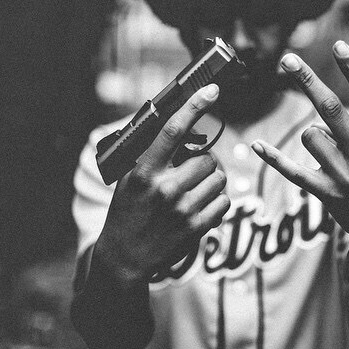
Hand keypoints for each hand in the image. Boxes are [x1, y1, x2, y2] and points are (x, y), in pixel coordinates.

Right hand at [94, 84, 230, 287]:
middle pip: (208, 158)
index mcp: (144, 172)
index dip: (194, 106)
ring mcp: (182, 210)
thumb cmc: (126, 212)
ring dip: (212, 181)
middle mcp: (165, 189)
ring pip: (220, 179)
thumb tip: (179, 127)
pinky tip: (202, 205)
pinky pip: (224, 202)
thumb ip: (151, 155)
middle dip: (205, 161)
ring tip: (196, 189)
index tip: (212, 90)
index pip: (173, 130)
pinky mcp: (196, 229)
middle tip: (193, 169)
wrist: (124, 258)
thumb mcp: (128, 179)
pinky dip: (218, 201)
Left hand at [251, 41, 348, 250]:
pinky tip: (257, 145)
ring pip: (310, 136)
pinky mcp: (326, 195)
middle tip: (288, 59)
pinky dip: (273, 157)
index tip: (339, 45)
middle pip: (331, 108)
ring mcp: (345, 177)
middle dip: (307, 80)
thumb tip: (321, 109)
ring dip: (313, 136)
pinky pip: (292, 170)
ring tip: (331, 154)